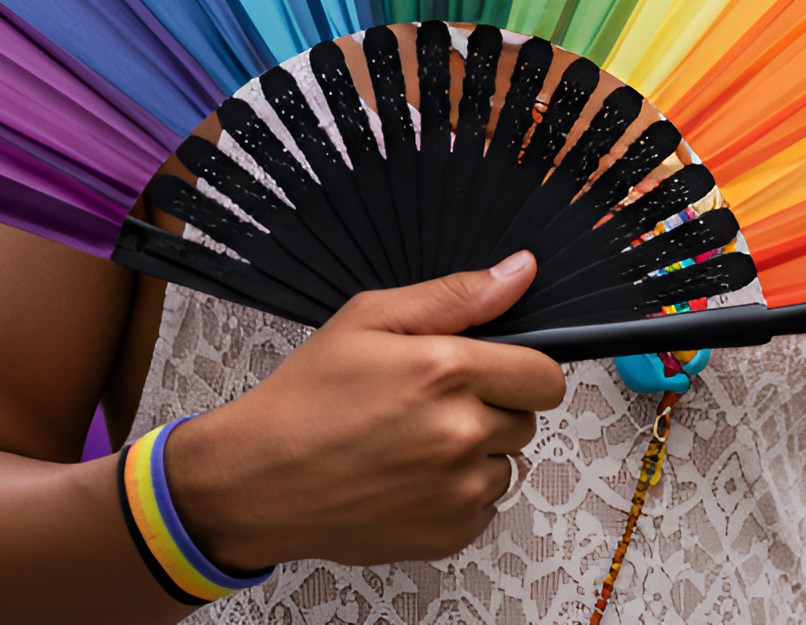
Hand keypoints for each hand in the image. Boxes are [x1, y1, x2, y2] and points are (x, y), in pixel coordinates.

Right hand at [163, 252, 567, 570]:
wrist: (260, 480)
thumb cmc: (307, 399)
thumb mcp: (369, 319)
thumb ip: (456, 296)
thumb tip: (520, 272)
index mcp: (448, 371)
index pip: (545, 376)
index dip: (520, 370)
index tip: (489, 372)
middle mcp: (461, 433)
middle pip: (527, 420)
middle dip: (491, 409)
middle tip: (430, 406)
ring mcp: (458, 490)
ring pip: (507, 464)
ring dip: (475, 454)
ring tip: (412, 444)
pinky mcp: (450, 533)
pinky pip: (485, 506)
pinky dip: (457, 495)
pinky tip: (408, 478)